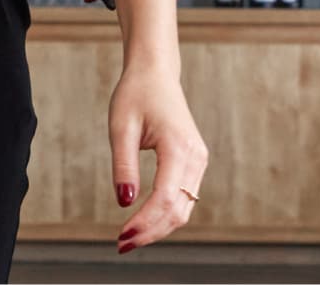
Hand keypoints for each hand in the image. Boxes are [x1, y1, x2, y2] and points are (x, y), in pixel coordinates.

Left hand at [109, 62, 208, 253]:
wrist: (155, 73)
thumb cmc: (135, 95)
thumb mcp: (121, 127)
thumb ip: (124, 165)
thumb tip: (124, 202)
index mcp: (178, 146)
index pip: (165, 198)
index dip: (145, 222)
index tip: (122, 236)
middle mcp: (195, 157)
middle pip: (178, 210)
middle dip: (151, 231)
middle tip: (121, 244)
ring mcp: (199, 161)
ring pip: (184, 208)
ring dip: (159, 227)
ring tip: (129, 237)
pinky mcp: (194, 163)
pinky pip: (184, 198)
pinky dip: (165, 214)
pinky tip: (144, 221)